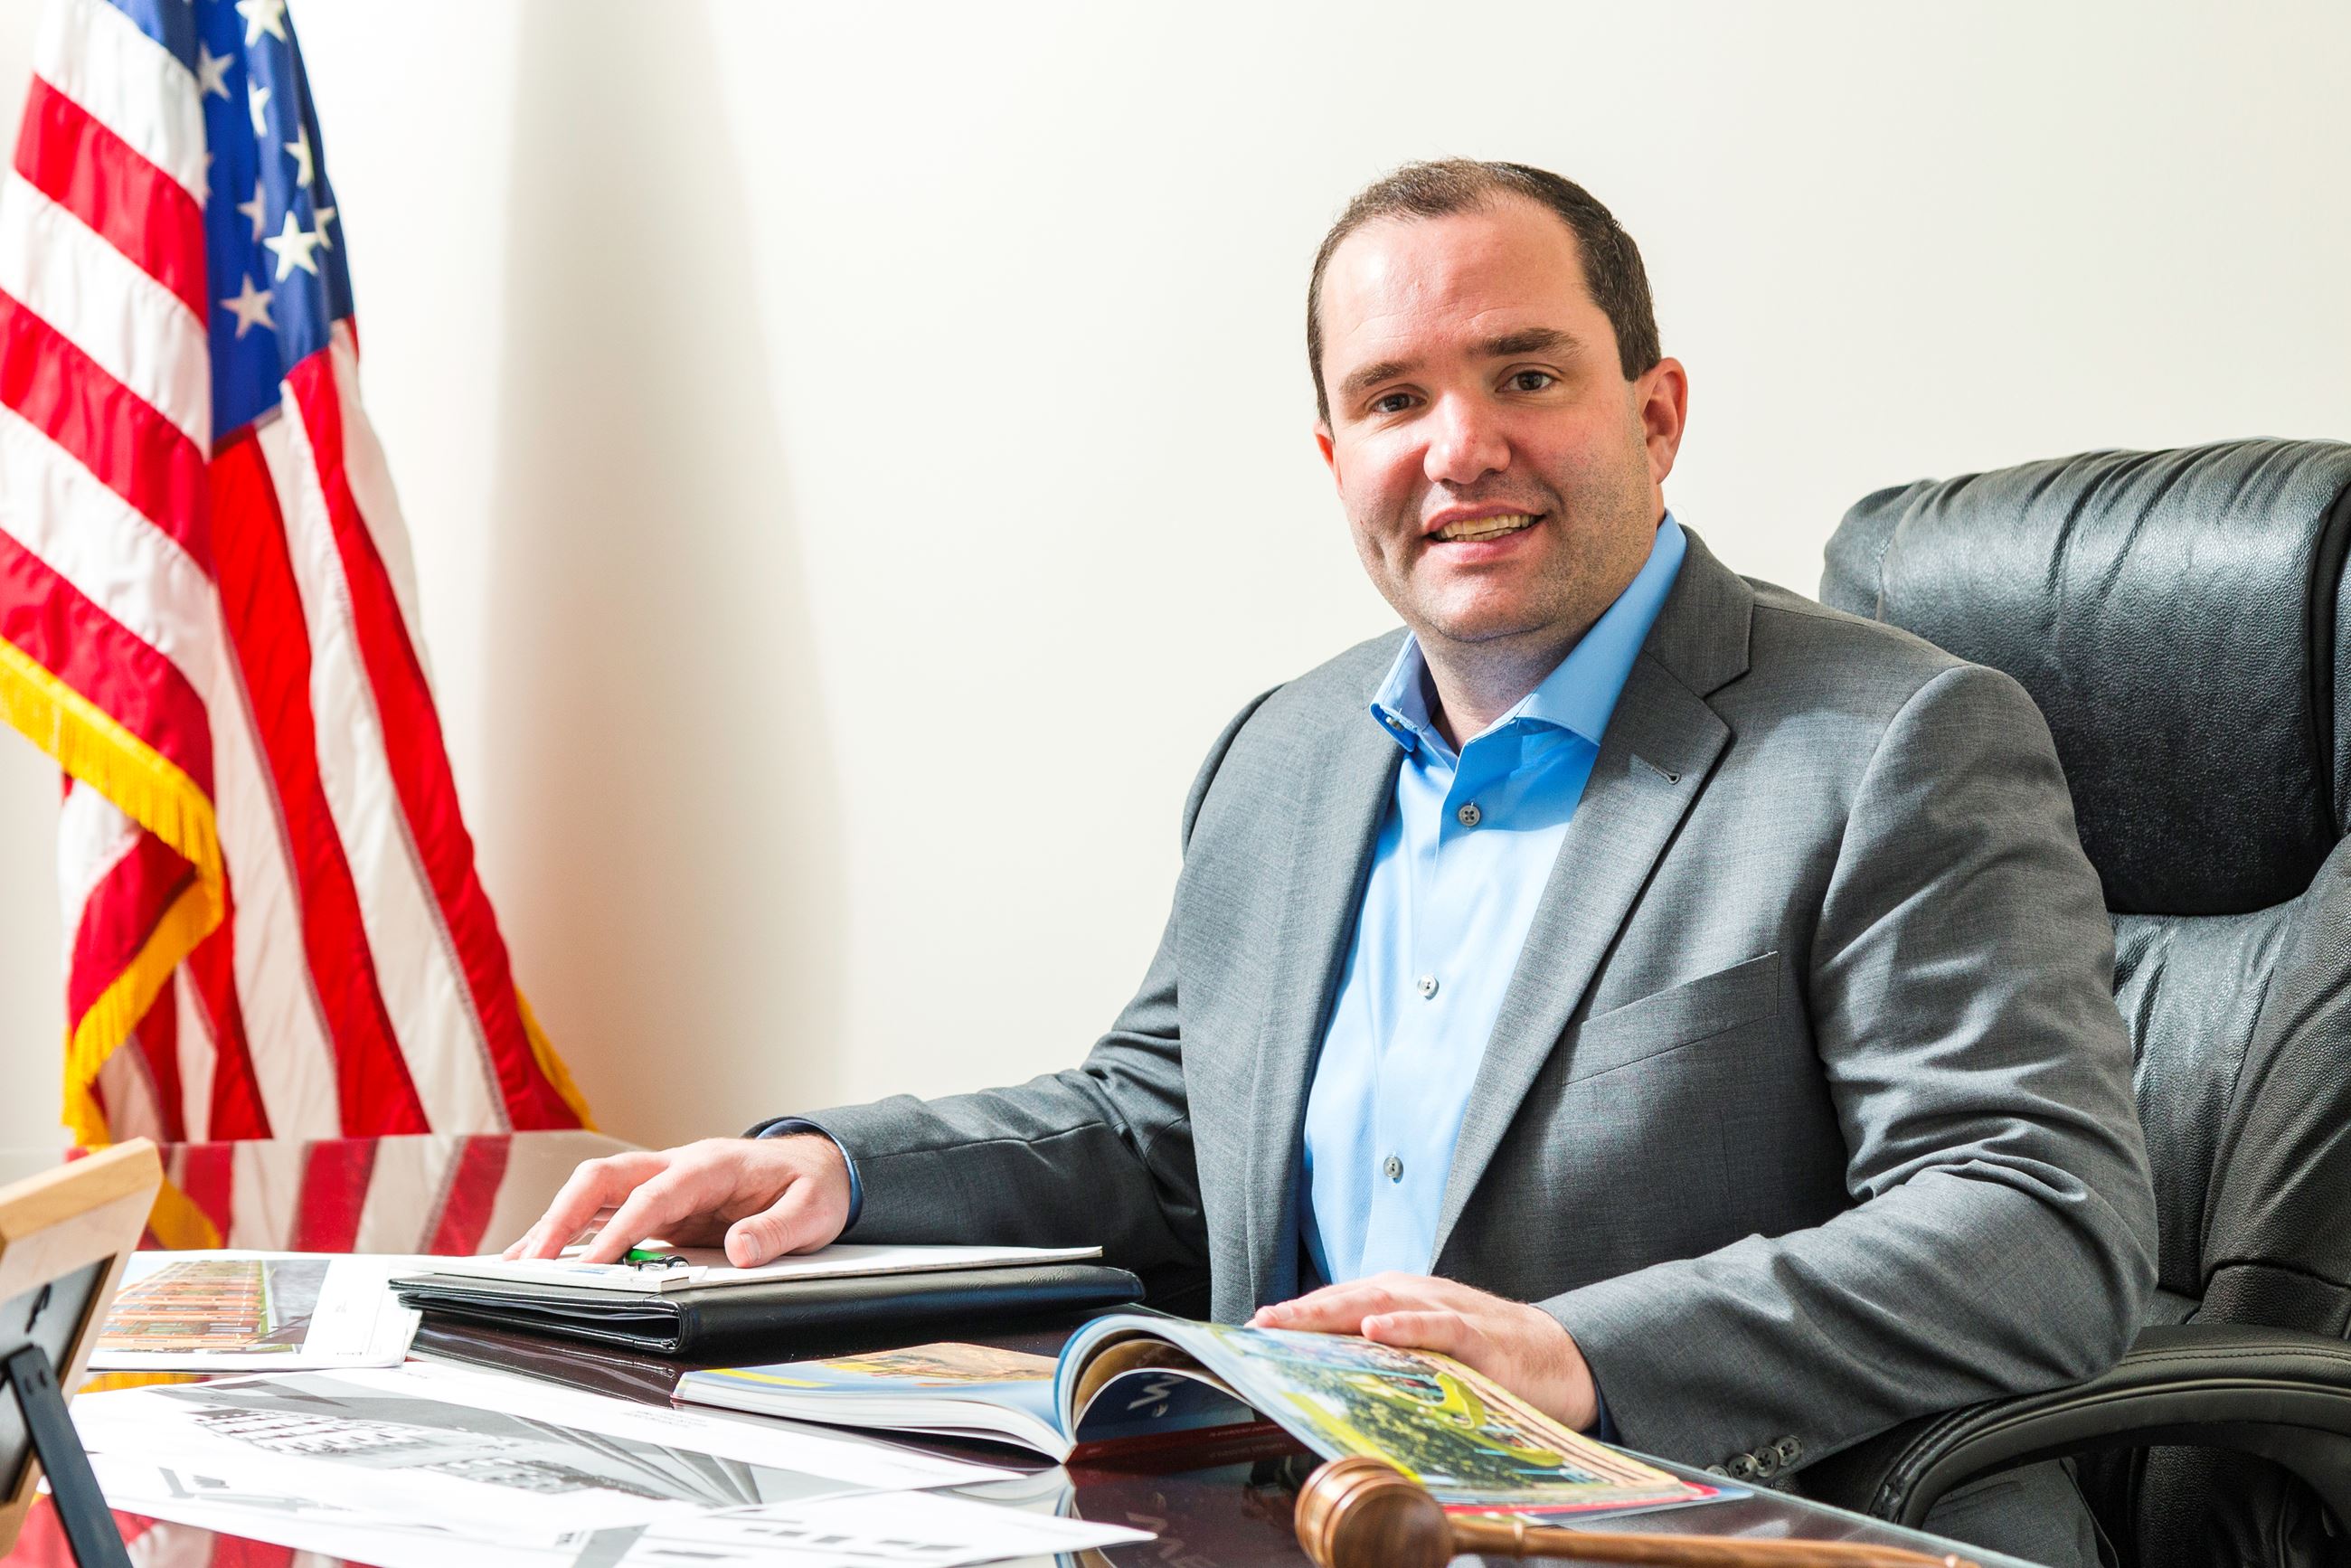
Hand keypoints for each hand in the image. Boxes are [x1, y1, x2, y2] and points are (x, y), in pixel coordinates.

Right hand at [502, 1136, 851, 1266]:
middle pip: (604, 1180)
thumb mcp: (812, 1211)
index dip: (619, 1230)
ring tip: (516, 1264)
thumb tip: (741, 1252)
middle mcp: (677, 1167)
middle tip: (529, 1262)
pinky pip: (604, 1212)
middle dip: (562, 1217)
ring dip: (554, 1225)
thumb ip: (778, 1231)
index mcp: (710, 1165)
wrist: (818, 1167)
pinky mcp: (658, 1203)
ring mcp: (663, 1183)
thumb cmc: (812, 1186)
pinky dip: (570, 1232)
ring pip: (594, 1193)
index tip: (592, 1264)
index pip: (653, 1196)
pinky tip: (543, 1257)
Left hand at [1249, 1271, 1598, 1430]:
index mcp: (1399, 1302)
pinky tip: (1376, 1331)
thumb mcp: (1427, 1354)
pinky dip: (1406, 1326)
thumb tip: (1330, 1375)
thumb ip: (1385, 1357)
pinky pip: (1437, 1326)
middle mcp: (1416, 1297)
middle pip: (1349, 1298)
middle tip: (1260, 1324)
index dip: (1298, 1315)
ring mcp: (1446, 1312)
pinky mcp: (1478, 1336)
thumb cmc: (1486, 1358)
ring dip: (1335, 1311)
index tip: (1254, 1330)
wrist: (1560, 1358)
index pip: (1339, 1304)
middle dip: (1301, 1311)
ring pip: (1383, 1303)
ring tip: (1294, 1321)